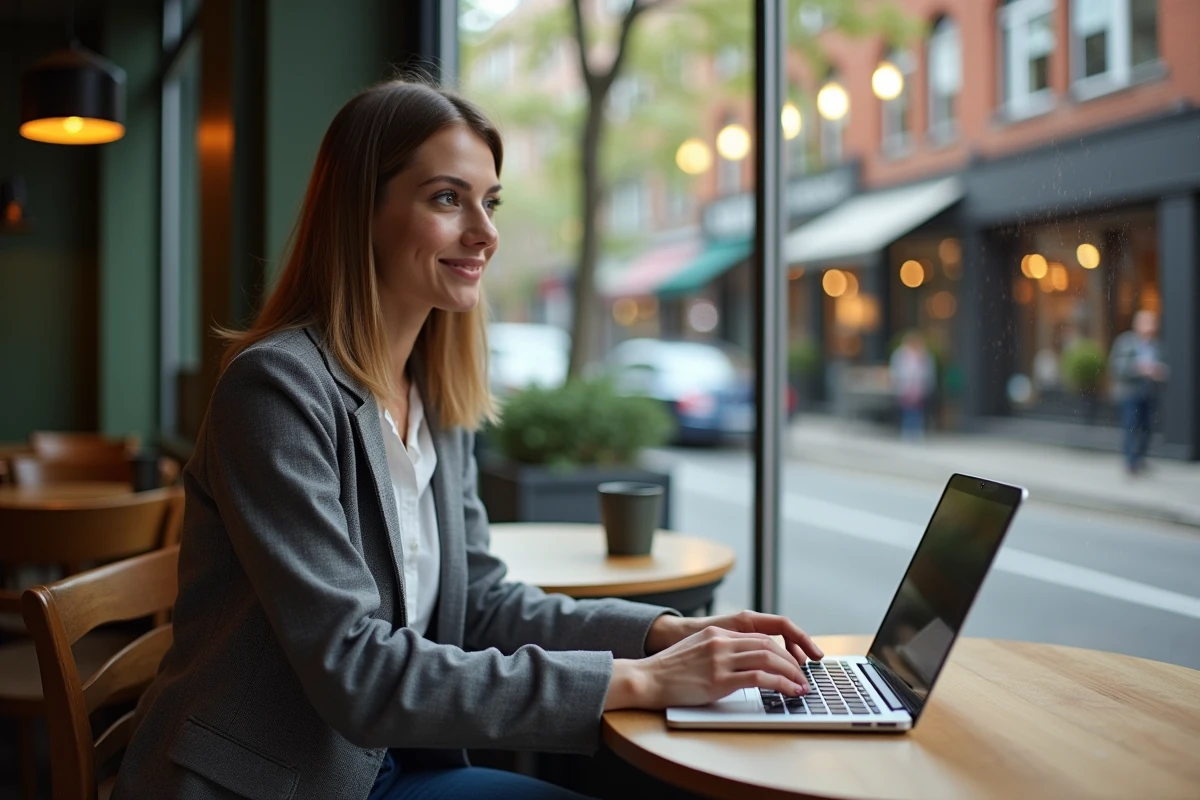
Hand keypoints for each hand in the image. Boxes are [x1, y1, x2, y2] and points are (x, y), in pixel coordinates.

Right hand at [605, 625, 810, 710]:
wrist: (646, 679)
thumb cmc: (669, 671)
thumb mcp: (696, 650)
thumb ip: (719, 650)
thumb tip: (743, 662)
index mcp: (717, 633)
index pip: (760, 636)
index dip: (783, 649)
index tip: (794, 662)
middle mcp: (721, 641)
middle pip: (769, 645)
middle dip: (792, 661)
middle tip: (804, 676)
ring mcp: (720, 659)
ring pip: (769, 658)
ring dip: (791, 672)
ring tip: (802, 686)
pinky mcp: (719, 679)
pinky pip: (760, 678)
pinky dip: (781, 684)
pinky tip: (790, 692)